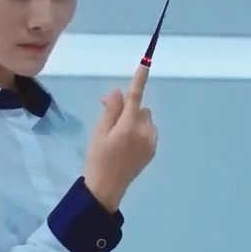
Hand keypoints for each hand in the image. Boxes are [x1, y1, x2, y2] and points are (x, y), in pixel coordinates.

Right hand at [84, 64, 158, 212]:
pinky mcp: (153, 149)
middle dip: (127, 109)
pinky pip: (149, 130)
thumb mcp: (99, 132)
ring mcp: (151, 141)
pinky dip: (140, 131)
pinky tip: (127, 144)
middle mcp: (144, 132)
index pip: (135, 97)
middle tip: (109, 120)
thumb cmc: (97, 158)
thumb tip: (118, 91)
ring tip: (118, 136)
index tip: (145, 64)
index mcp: (129, 126)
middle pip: (139, 108)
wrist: (106, 188)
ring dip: (134, 120)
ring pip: (145, 119)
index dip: (139, 80)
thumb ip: (111, 110)